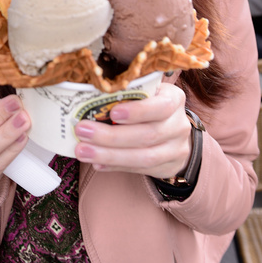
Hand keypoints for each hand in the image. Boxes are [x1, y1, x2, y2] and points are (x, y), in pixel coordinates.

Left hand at [74, 82, 192, 178]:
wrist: (174, 133)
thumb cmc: (151, 106)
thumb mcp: (146, 94)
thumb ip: (126, 96)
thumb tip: (88, 101)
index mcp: (174, 98)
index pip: (161, 105)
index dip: (138, 111)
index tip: (113, 112)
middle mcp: (179, 124)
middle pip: (148, 134)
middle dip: (112, 136)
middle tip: (82, 132)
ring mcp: (176, 148)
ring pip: (144, 157)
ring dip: (110, 155)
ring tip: (83, 151)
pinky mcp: (168, 167)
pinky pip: (140, 169)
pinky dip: (116, 166)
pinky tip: (97, 163)